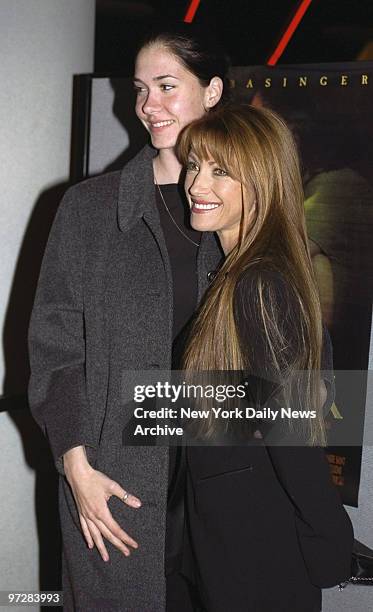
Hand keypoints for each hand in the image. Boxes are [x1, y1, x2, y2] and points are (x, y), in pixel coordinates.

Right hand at [63, 446, 140, 561]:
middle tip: (126, 553)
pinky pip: (84, 528)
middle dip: (117, 545)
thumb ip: (125, 496)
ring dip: (101, 547)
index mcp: (102, 512)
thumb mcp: (112, 486)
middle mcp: (93, 517)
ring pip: (94, 535)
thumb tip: (138, 504)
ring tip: (106, 558)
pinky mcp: (81, 513)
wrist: (78, 475)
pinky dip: (88, 537)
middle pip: (107, 535)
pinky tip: (90, 545)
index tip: (133, 544)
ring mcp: (86, 516)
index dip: (125, 538)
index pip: (116, 529)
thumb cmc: (95, 479)